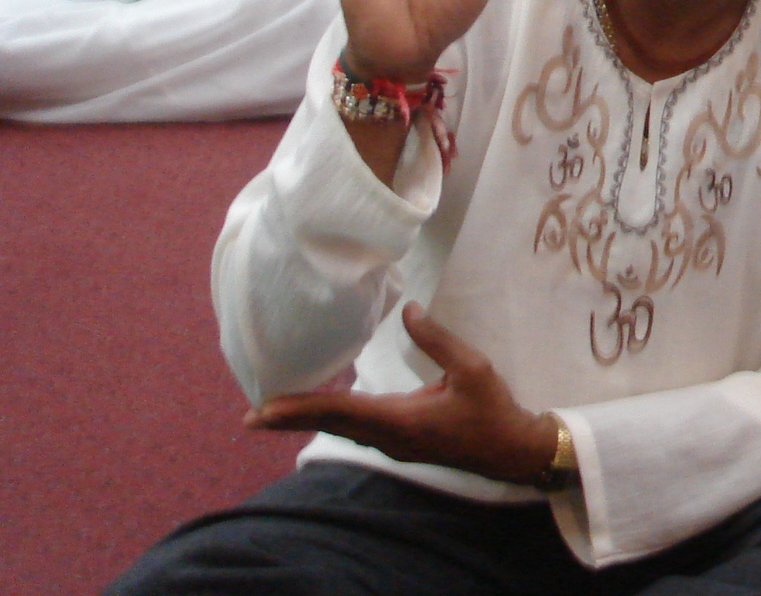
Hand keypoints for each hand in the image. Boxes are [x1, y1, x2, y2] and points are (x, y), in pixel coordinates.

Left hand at [246, 303, 557, 484]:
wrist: (509, 449)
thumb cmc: (491, 409)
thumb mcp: (471, 368)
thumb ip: (437, 340)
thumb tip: (408, 310)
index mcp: (401, 419)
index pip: (341, 411)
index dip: (302, 408)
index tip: (266, 409)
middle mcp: (389, 437)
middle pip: (331, 425)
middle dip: (290, 419)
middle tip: (251, 417)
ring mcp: (393, 443)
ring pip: (341, 429)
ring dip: (307, 419)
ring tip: (274, 410)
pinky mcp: (400, 441)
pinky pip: (355, 429)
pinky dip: (331, 418)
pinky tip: (321, 409)